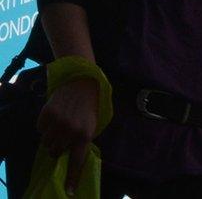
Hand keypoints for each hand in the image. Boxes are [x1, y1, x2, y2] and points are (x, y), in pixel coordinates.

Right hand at [36, 77, 99, 194]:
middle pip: (55, 152)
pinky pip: (39, 129)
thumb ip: (81, 142)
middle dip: (57, 148)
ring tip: (60, 125)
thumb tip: (69, 158)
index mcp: (85, 135)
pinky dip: (44, 126)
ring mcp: (58, 122)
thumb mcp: (91, 125)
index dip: (71, 178)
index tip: (68, 192)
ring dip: (50, 137)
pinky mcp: (46, 114)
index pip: (76, 162)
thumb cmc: (89, 107)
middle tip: (63, 137)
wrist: (82, 83)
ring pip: (45, 142)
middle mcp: (71, 130)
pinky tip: (55, 116)